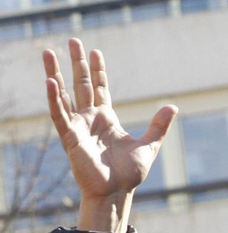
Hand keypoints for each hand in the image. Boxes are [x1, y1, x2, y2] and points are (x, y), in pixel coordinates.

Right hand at [43, 38, 176, 232]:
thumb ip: (159, 125)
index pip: (100, 88)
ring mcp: (77, 126)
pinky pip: (59, 114)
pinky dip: (54, 98)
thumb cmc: (128, 174)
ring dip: (55, 73)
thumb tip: (173, 106)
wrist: (116, 192)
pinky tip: (49, 81)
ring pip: (63, 94)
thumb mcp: (149, 145)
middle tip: (72, 40)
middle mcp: (89, 118)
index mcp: (107, 118)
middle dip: (76, 62)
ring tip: (48, 52)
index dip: (98, 69)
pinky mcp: (69, 137)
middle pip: (81, 84)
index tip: (95, 51)